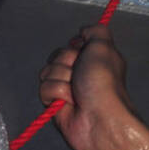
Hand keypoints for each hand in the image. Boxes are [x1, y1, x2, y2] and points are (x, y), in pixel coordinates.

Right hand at [39, 24, 134, 149]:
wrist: (98, 119)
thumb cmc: (104, 83)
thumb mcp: (104, 47)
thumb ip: (96, 30)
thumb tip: (83, 30)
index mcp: (93, 58)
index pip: (72, 43)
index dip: (75, 46)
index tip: (83, 52)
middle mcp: (80, 72)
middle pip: (56, 55)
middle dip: (66, 62)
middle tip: (80, 75)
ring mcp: (67, 88)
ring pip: (48, 71)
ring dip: (62, 79)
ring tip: (76, 92)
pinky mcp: (55, 103)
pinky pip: (44, 88)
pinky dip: (57, 93)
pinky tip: (70, 102)